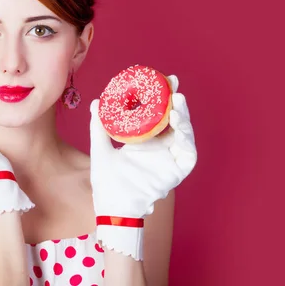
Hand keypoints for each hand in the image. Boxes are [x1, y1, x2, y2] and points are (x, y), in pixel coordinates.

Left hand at [89, 75, 196, 258]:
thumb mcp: (101, 148)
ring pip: (184, 134)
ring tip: (176, 103)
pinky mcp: (176, 172)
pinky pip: (188, 155)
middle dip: (176, 101)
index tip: (162, 79)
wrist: (111, 206)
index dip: (163, 97)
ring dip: (183, 117)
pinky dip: (186, 140)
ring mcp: (170, 159)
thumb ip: (99, 126)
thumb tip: (97, 102)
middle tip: (173, 84)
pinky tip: (178, 127)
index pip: (158, 114)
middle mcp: (161, 148)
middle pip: (175, 121)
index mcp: (146, 140)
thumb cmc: (107, 182)